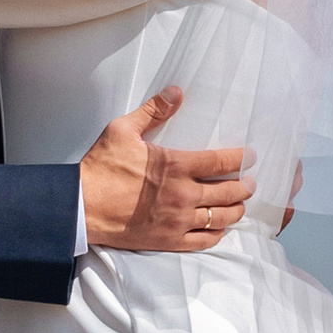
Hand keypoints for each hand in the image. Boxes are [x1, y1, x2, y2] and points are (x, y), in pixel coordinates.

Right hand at [81, 87, 254, 255]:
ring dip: (236, 210)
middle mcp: (183, 194)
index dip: (241, 158)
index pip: (221, 161)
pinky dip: (217, 233)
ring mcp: (178, 220)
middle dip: (245, 187)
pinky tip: (220, 227)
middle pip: (229, 192)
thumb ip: (153, 110)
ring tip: (240, 204)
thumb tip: (176, 92)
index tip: (251, 157)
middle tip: (250, 182)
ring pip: (221, 218)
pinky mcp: (169, 240)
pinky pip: (204, 240)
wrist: (81, 205)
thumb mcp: (123, 130)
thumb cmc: (100, 168)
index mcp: (175, 165)